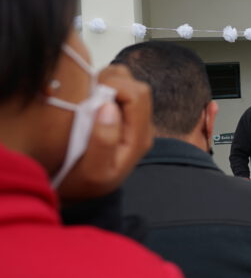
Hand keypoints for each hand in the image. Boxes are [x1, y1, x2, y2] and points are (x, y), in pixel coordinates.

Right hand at [58, 65, 154, 201]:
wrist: (81, 196)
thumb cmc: (83, 184)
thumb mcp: (92, 170)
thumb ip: (103, 140)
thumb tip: (109, 106)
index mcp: (139, 137)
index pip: (138, 95)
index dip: (113, 86)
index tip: (88, 97)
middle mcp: (141, 127)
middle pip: (136, 85)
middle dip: (109, 82)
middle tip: (83, 96)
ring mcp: (133, 122)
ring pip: (127, 84)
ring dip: (104, 83)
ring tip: (84, 99)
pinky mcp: (121, 118)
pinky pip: (116, 92)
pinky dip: (100, 88)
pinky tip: (85, 102)